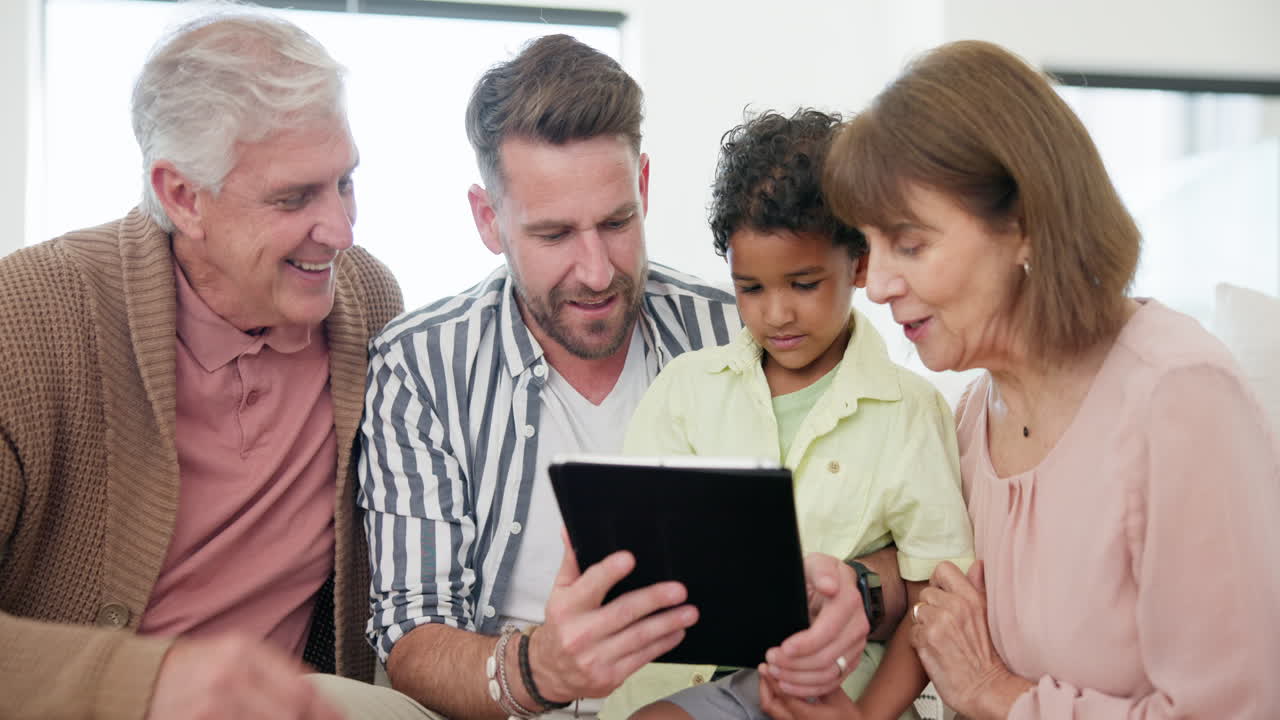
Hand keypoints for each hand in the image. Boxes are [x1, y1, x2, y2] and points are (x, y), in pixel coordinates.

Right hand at [146, 633, 344, 719]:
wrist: (135, 679)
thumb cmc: (193, 667)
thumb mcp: (236, 654)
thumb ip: (277, 672)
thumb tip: (320, 702)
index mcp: (243, 653)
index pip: (301, 691)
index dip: (326, 713)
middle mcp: (228, 678)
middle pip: (288, 715)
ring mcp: (209, 707)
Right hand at [529, 532, 698, 701]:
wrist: (550, 672)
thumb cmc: (561, 625)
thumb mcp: (560, 592)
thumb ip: (571, 561)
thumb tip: (570, 530)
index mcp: (566, 607)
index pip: (589, 586)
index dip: (609, 573)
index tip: (629, 559)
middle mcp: (579, 634)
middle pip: (622, 613)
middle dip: (654, 600)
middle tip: (678, 590)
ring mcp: (595, 658)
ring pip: (638, 637)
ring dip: (668, 623)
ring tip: (689, 612)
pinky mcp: (610, 676)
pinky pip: (642, 657)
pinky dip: (663, 643)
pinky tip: (677, 631)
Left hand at [758, 667, 862, 719]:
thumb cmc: (848, 718)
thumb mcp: (839, 698)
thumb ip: (821, 682)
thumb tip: (805, 661)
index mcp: (807, 717)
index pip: (784, 695)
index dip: (774, 678)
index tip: (769, 664)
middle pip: (770, 705)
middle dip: (765, 684)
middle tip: (765, 667)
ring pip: (771, 708)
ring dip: (768, 690)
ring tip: (770, 674)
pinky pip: (777, 711)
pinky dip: (775, 697)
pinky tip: (779, 685)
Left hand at [762, 553, 868, 696]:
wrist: (835, 585)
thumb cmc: (819, 575)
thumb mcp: (817, 564)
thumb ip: (821, 572)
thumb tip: (829, 586)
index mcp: (849, 601)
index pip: (828, 630)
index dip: (805, 644)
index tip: (781, 648)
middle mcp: (858, 625)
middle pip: (828, 656)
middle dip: (796, 664)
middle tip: (771, 661)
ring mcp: (857, 645)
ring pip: (830, 673)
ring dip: (800, 679)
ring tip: (776, 674)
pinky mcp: (851, 659)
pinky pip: (833, 682)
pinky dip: (809, 688)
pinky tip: (788, 685)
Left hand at [910, 561, 1021, 717]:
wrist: (987, 688)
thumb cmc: (988, 656)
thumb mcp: (988, 615)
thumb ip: (978, 587)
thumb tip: (977, 564)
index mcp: (971, 597)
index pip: (943, 569)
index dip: (938, 582)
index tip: (942, 596)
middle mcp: (954, 606)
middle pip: (926, 592)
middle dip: (930, 608)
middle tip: (944, 626)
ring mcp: (938, 622)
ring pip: (917, 611)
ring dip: (924, 625)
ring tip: (941, 639)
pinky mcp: (925, 640)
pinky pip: (912, 632)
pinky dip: (920, 641)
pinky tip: (935, 650)